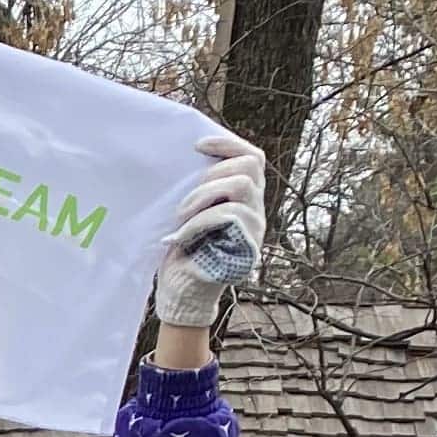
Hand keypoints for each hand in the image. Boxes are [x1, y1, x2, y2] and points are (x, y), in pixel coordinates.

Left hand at [152, 129, 267, 330]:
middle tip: (184, 200)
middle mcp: (256, 208)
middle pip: (251, 164)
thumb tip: (189, 154)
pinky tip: (180, 236)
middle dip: (212, 173)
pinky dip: (199, 221)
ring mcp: (256, 226)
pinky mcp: (249, 244)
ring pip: (241, 184)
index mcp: (244, 196)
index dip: (228, 144)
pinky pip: (229, 214)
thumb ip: (199, 186)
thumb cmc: (181, 251)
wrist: (181, 292)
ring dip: (204, 195)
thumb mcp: (188, 211)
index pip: (252, 157)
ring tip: (181, 216)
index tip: (196, 145)